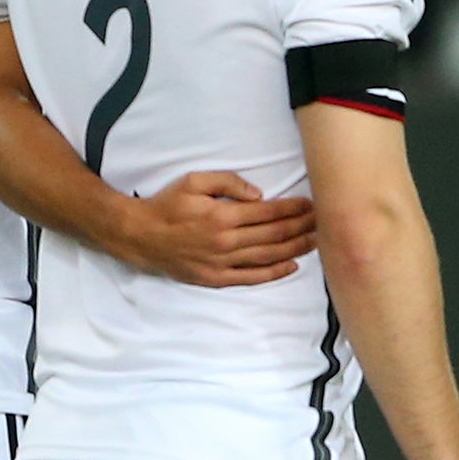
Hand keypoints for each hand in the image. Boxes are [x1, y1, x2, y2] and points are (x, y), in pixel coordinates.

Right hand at [114, 171, 315, 286]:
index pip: (269, 212)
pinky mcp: (215, 278)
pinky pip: (251, 277)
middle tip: (321, 222)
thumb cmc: (166, 205)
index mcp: (222, 215)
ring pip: (268, 256)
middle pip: (274, 235)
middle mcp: (226, 241)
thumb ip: (228, 183)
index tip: (310, 205)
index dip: (294, 209)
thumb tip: (259, 195)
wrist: (138, 235)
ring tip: (315, 241)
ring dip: (295, 249)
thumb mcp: (192, 181)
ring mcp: (222, 263)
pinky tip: (291, 266)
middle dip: (301, 227)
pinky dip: (274, 273)